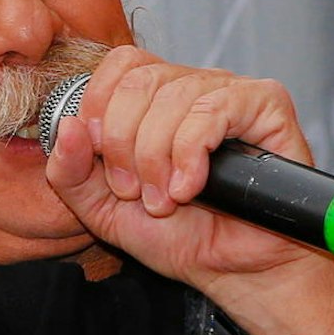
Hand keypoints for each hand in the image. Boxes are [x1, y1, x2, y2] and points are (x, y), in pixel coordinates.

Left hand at [42, 46, 333, 302]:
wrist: (232, 270)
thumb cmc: (178, 236)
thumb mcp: (102, 210)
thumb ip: (70, 172)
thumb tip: (67, 126)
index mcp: (157, 99)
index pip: (121, 64)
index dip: (100, 107)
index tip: (101, 159)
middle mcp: (195, 86)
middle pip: (141, 81)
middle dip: (125, 144)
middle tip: (134, 191)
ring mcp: (232, 92)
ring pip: (175, 97)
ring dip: (158, 157)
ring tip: (167, 199)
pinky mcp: (266, 106)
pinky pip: (214, 109)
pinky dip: (191, 152)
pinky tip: (191, 188)